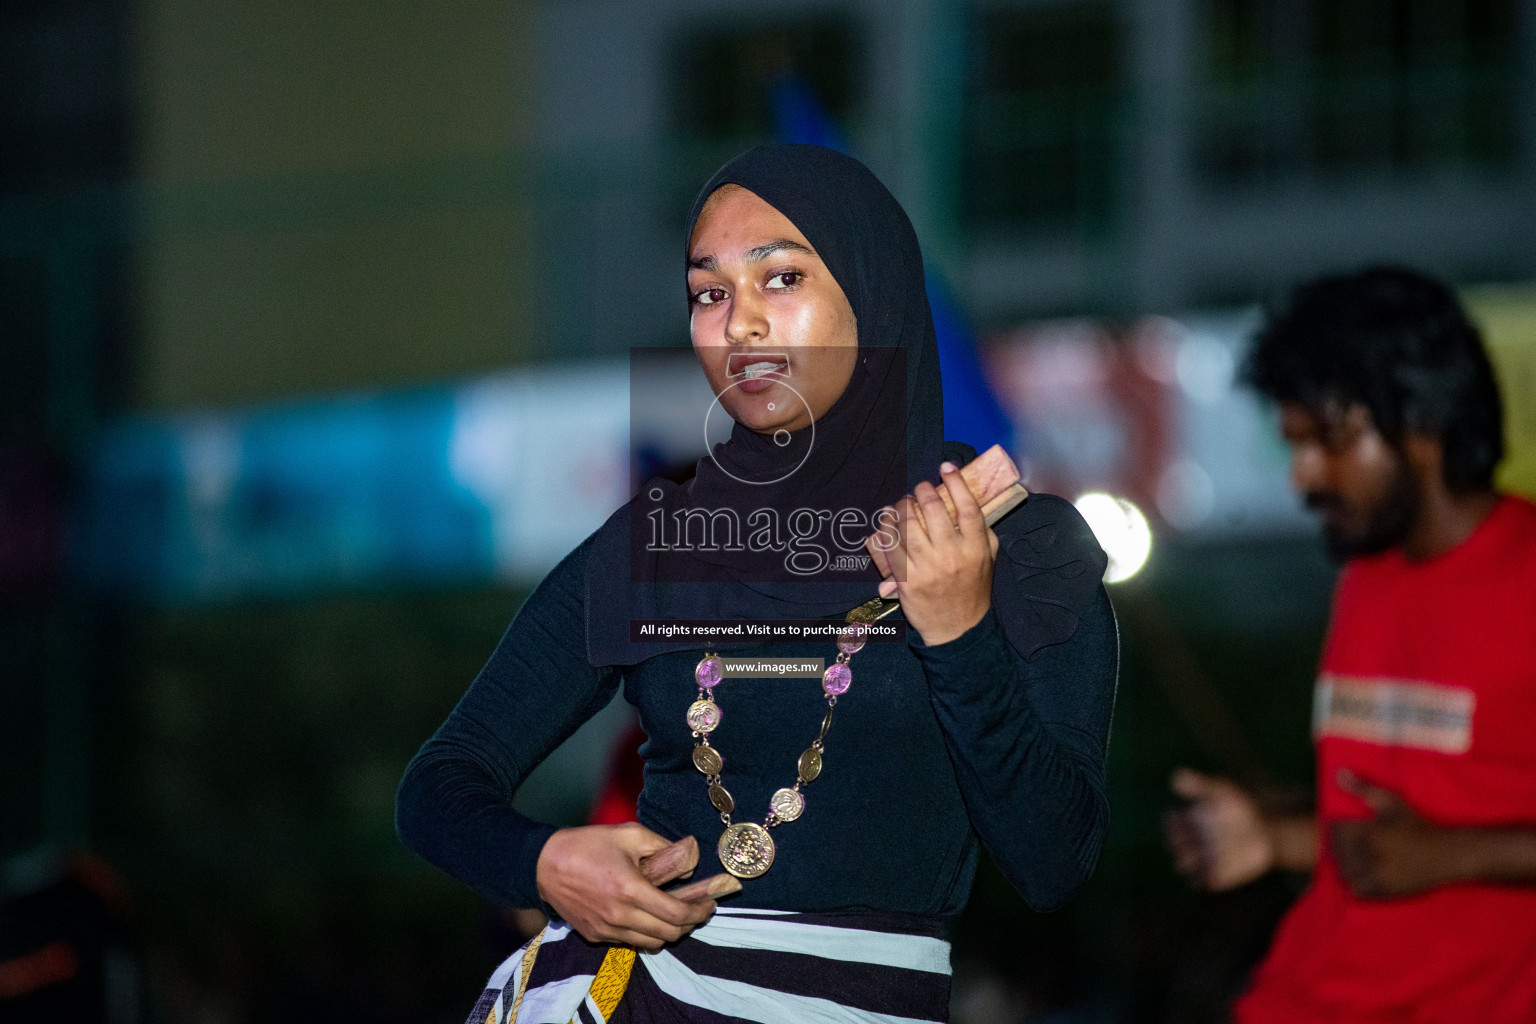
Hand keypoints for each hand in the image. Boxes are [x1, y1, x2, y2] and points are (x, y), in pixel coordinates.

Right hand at [535, 824, 716, 948]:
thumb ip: (662, 846)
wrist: (543, 864)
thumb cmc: (587, 844)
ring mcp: (606, 930)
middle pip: (669, 934)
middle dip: (689, 923)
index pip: (676, 914)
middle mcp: (619, 916)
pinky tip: (648, 916)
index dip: (699, 912)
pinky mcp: (595, 936)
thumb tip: (688, 863)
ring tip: (675, 913)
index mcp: (630, 889)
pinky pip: (631, 942)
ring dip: (669, 931)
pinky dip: (646, 933)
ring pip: (651, 943)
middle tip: (697, 908)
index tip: (709, 904)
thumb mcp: (629, 833)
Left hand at [865, 461, 998, 645]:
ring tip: (902, 503)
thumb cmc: (974, 590)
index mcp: (975, 548)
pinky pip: (891, 547)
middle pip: (933, 510)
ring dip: (902, 507)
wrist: (958, 629)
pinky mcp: (907, 580)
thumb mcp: (988, 560)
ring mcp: (927, 568)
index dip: (956, 483)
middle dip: (923, 491)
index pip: (967, 508)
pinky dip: (886, 529)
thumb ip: (982, 531)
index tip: (946, 468)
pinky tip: (887, 520)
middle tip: (920, 488)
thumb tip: (968, 500)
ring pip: (908, 525)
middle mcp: (951, 555)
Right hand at [1165, 769, 1275, 890]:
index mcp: (1186, 821)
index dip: (1173, 822)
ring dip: (1188, 861)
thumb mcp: (1220, 792)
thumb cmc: (1240, 809)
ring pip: (1181, 866)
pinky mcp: (1214, 876)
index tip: (1182, 816)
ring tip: (1204, 853)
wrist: (1266, 832)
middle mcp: (1190, 842)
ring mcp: (1201, 860)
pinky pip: (1199, 882)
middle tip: (1195, 836)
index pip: (1169, 823)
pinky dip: (1202, 877)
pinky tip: (1215, 867)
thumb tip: (1174, 777)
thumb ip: (1198, 785)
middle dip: (1180, 842)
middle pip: (1172, 846)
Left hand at [1331, 770, 1464, 898]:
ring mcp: (1379, 876)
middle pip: (1338, 852)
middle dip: (1340, 846)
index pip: (1336, 830)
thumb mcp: (1392, 802)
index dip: (1338, 827)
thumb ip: (1363, 788)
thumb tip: (1337, 773)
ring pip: (1346, 871)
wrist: (1448, 854)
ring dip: (1346, 864)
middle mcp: (1372, 855)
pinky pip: (1359, 889)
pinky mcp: (1386, 891)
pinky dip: (1356, 883)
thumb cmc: (1418, 825)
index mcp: (1371, 832)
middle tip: (1350, 842)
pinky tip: (1364, 873)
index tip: (1346, 827)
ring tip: (1355, 857)